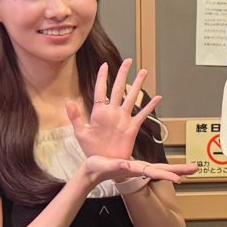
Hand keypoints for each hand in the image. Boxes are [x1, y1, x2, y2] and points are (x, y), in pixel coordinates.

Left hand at [65, 62, 197, 187]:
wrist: (103, 165)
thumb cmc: (91, 150)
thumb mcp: (81, 134)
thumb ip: (76, 117)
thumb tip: (68, 101)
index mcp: (99, 112)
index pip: (100, 90)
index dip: (102, 78)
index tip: (105, 64)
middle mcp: (112, 112)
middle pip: (119, 89)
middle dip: (123, 74)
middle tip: (128, 61)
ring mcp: (123, 119)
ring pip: (132, 97)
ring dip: (138, 85)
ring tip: (144, 72)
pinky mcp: (132, 128)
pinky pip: (142, 115)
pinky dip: (150, 107)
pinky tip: (157, 98)